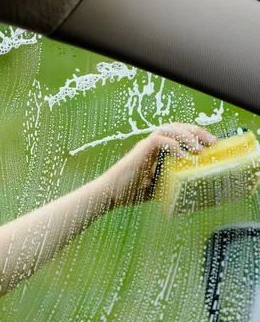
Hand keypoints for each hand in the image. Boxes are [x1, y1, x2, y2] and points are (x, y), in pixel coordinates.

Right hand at [99, 123, 217, 207]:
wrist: (109, 194)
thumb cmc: (130, 192)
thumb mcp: (158, 187)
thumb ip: (171, 182)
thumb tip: (193, 187)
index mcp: (156, 150)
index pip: (179, 134)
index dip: (196, 135)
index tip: (212, 144)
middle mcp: (151, 144)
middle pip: (178, 127)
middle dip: (197, 131)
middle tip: (213, 142)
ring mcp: (145, 146)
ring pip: (170, 130)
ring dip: (188, 137)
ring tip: (199, 150)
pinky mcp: (140, 151)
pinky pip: (159, 141)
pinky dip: (173, 147)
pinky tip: (182, 157)